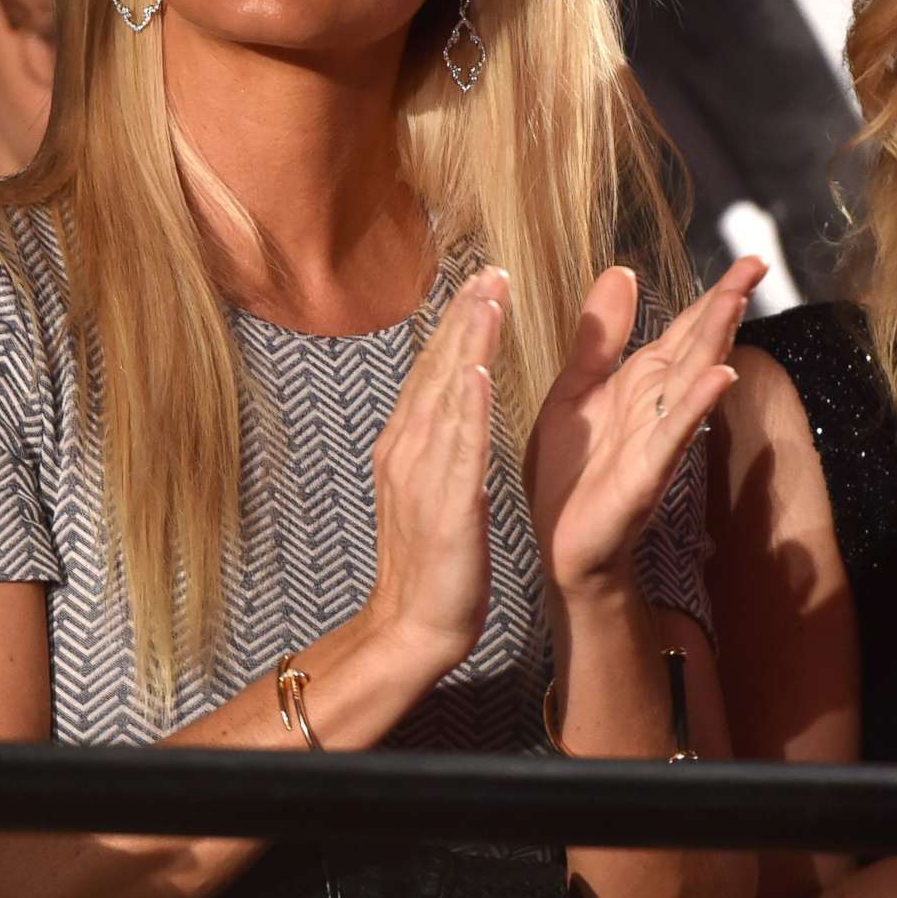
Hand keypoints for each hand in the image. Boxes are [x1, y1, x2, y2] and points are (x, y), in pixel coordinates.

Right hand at [360, 268, 507, 669]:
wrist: (411, 626)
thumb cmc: (430, 563)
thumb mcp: (432, 487)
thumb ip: (441, 441)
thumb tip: (456, 397)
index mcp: (406, 444)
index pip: (434, 370)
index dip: (458, 324)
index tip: (481, 282)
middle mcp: (407, 449)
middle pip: (437, 370)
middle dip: (464, 318)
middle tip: (489, 270)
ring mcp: (422, 474)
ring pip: (446, 395)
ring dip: (466, 344)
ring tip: (488, 299)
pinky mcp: (445, 504)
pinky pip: (456, 448)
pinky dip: (464, 407)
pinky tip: (476, 372)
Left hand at [526, 260, 762, 599]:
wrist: (560, 544)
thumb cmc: (569, 470)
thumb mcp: (575, 388)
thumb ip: (601, 336)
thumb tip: (622, 272)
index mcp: (640, 381)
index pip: (685, 328)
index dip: (714, 295)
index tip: (749, 260)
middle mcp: (656, 404)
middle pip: (697, 345)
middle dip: (725, 305)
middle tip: (756, 264)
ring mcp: (656, 437)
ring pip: (692, 380)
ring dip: (716, 342)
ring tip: (736, 302)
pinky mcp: (646, 472)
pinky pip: (675, 434)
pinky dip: (697, 405)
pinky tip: (719, 378)